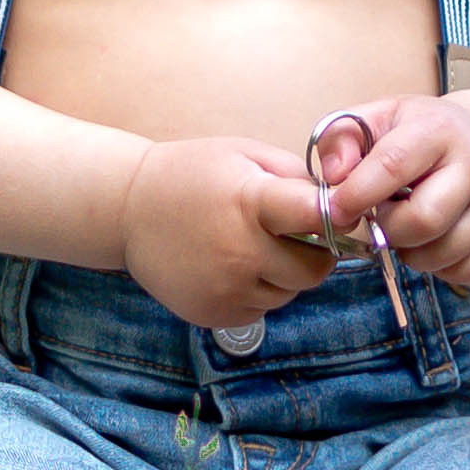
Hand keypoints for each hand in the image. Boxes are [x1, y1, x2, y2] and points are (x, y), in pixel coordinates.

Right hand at [119, 137, 335, 328]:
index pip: (314, 216)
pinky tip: (232, 266)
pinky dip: (257, 291)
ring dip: (284, 275)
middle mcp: (239, 252)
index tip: (342, 215)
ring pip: (288, 294)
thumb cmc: (192, 175)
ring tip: (253, 247)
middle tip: (297, 236)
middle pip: (314, 270)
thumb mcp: (244, 155)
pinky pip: (261, 310)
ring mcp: (225, 289)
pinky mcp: (214, 315)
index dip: (337, 217)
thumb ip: (294, 177)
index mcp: (249, 203)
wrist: (128, 209)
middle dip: (315, 253)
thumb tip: (339, 203)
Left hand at [316, 96, 469, 288]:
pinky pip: (466, 272)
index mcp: (438, 129)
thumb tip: (333, 176)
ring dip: (412, 253)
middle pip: (422, 222)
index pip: (391, 167)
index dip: (356, 196)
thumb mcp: (379, 118)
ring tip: (409, 226)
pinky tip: (435, 240)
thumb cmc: (419, 134)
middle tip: (384, 217)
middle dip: (389, 231)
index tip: (336, 211)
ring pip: (443, 254)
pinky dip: (440, 268)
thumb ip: (342, 139)